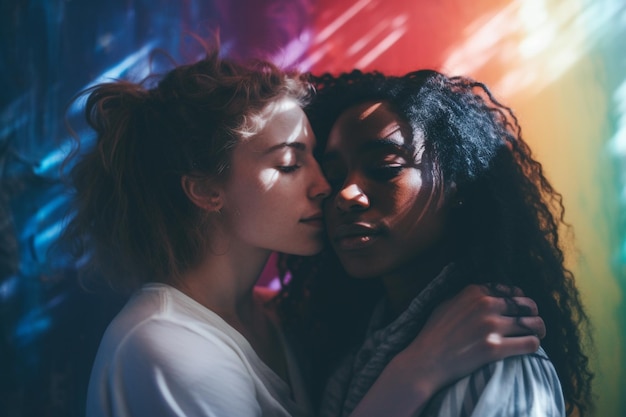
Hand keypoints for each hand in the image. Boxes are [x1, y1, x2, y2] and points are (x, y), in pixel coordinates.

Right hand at [395, 284, 543, 397]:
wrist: (427, 360)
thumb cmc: (434, 333)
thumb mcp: (447, 303)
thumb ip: (468, 295)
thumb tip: (489, 293)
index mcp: (474, 291)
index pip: (510, 290)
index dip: (518, 299)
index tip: (518, 309)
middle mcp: (485, 305)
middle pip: (527, 305)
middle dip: (532, 314)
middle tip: (532, 323)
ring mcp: (491, 327)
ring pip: (534, 323)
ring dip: (538, 330)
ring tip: (536, 335)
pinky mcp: (495, 349)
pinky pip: (530, 343)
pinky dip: (533, 345)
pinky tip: (527, 348)